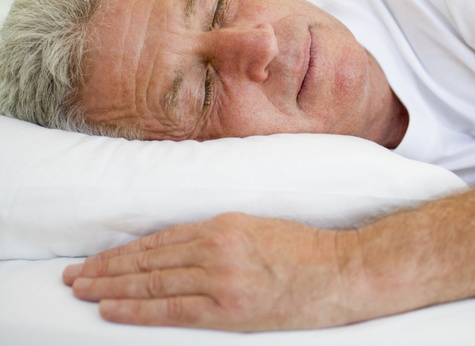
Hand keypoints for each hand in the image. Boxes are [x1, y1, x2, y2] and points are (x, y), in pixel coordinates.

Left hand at [62, 212, 358, 330]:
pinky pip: (172, 308)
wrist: (343, 270)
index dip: (124, 252)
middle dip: (106, 269)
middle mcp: (216, 247)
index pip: (160, 240)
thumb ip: (222, 236)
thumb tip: (185, 249)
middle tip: (73, 277)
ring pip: (152, 282)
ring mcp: (220, 278)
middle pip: (148, 260)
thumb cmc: (307, 251)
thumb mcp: (260, 229)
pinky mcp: (229, 308)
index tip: (99, 260)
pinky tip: (112, 308)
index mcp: (223, 225)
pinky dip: (137, 308)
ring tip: (82, 291)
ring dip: (111, 288)